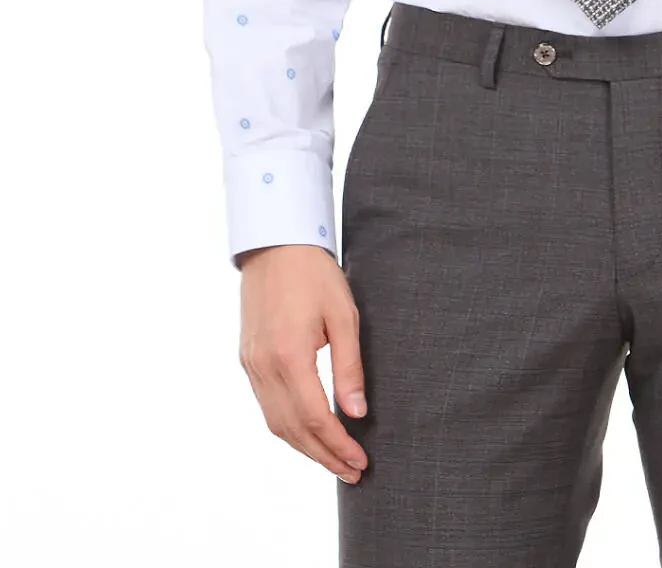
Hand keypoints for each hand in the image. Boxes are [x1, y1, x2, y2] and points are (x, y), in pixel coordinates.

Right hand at [237, 243, 367, 483]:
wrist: (274, 244)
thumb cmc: (315, 274)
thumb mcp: (343, 315)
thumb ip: (349, 366)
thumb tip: (357, 412)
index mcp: (289, 356)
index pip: (316, 418)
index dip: (338, 445)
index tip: (360, 461)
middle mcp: (264, 366)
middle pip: (293, 429)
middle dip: (323, 456)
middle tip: (352, 471)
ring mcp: (251, 364)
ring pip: (275, 423)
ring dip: (304, 447)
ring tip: (334, 460)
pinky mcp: (247, 359)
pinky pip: (266, 405)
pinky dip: (288, 426)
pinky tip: (308, 432)